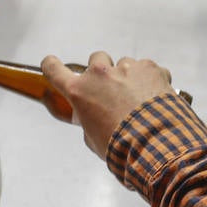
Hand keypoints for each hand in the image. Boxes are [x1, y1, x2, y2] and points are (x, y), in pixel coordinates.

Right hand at [41, 52, 173, 156]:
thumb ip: (89, 122)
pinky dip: (150, 80)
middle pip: (96, 60)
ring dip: (128, 77)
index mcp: (80, 92)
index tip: (52, 64)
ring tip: (138, 100)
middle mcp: (100, 75)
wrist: (154, 144)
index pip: (55, 70)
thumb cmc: (123, 147)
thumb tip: (94, 120)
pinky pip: (147, 69)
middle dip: (103, 73)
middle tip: (111, 91)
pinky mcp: (150, 68)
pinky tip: (153, 98)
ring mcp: (126, 68)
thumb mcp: (93, 139)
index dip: (52, 66)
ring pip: (125, 64)